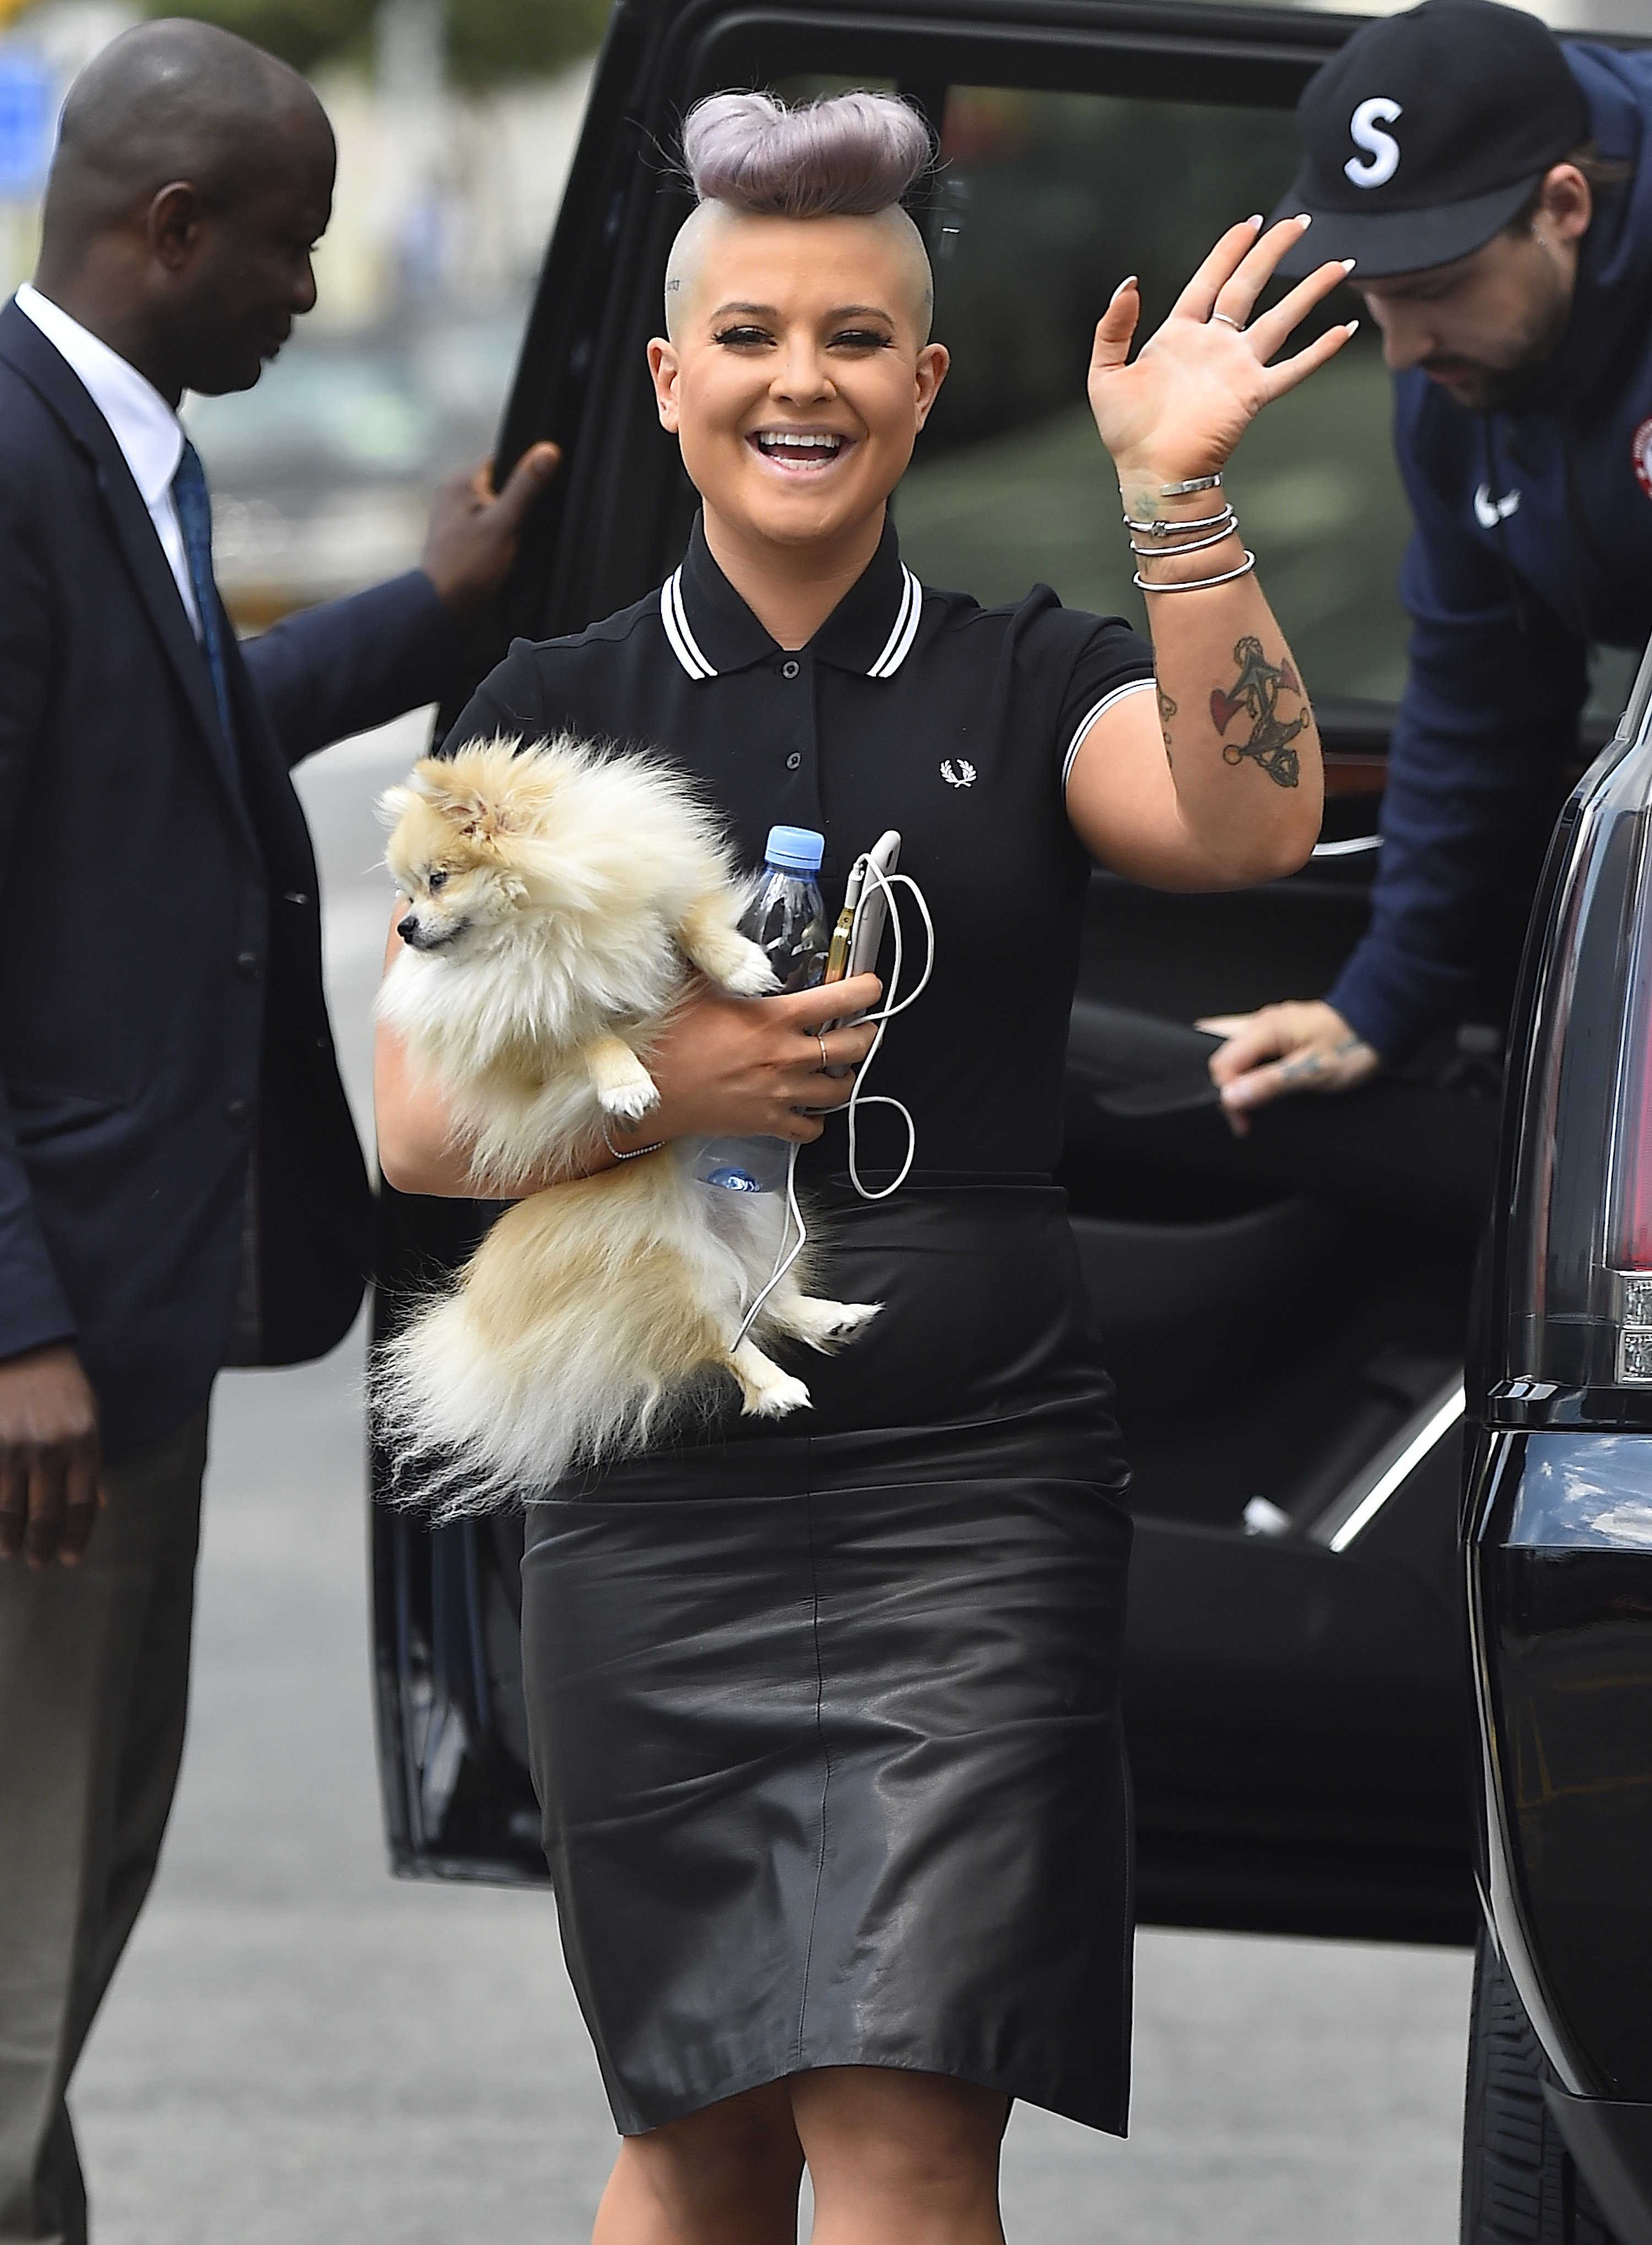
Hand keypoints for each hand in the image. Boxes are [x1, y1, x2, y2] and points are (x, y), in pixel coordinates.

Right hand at [0, 1343, 101, 1566]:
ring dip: (10, 1537)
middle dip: (41, 1544)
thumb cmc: (63, 1389)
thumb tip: (98, 1506)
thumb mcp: (90, 1420)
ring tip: (11, 1552)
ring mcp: (14, 1446)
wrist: (27, 1350)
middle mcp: (50, 1448)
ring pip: (10, 1508)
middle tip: (38, 1562)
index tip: (70, 1558)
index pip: (82, 1504)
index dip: (76, 1536)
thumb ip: (92, 1463)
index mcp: (83, 1442)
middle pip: (46, 1512)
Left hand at [419, 443, 560, 617]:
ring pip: (496, 506)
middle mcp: (453, 492)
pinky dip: (500, 534)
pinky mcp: (459, 534)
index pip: (503, 460)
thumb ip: (526, 487)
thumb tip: (548, 451)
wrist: (443, 606)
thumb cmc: (469, 565)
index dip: (525, 475)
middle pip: (501, 484)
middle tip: (524, 523)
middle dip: (518, 502)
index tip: (537, 495)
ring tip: (512, 539)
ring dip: (510, 521)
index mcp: (460, 480)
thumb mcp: (504, 523)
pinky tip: (504, 549)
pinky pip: (488, 524)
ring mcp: (454, 514)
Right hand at [618, 974, 883, 1147]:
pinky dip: (816, 1120)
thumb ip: (726, 965)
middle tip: (862, 1028)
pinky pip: (810, 1129)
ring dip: (845, 1077)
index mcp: (774, 1019)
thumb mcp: (696, 985)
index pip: (841, 1001)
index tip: (873, 987)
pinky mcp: (767, 1123)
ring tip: (839, 1068)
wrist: (646, 1091)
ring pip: (840, 1090)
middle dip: (866, 1035)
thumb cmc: (665, 1037)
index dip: (866, 991)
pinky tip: (808, 1108)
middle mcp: (786, 1057)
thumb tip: (735, 945)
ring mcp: (780, 1094)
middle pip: (854, 1048)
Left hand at [1088, 215, 1356, 492]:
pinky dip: (1320, 351)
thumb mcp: (1104, 374)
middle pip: (1249, 286)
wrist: (1151, 473)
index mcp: (1178, 335)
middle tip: (1298, 222)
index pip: (1208, 280)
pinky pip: (1293, 368)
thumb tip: (1130, 282)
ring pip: (1281, 319)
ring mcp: (1236, 368)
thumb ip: (1113, 327)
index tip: (1250, 223)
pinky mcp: (1252, 394)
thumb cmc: (1126, 433)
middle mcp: (1213, 345)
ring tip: (1339, 265)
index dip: (1228, 250)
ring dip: (1310, 291)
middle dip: (1273, 252)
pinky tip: (1344, 329)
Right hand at [1198, 1000, 1379, 1135]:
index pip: (1221, 1062)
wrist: (1381, 1024)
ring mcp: (1269, 1027)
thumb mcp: (1313, 1071)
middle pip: (1220, 1055)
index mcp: (1265, 1027)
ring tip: (1254, 1106)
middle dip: (1226, 1088)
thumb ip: (1269, 1083)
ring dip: (1237, 1082)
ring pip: (1233, 1055)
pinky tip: (1262, 1089)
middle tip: (1247, 1117)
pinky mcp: (1279, 1035)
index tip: (1244, 1121)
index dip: (1227, 1094)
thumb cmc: (1353, 1044)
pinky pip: (1250, 1054)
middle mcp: (1261, 1022)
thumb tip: (1230, 1096)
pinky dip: (1249, 1074)